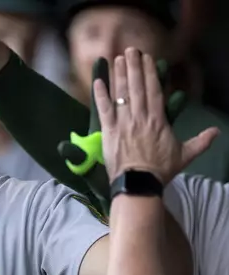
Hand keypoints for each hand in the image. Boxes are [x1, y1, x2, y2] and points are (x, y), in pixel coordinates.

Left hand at [95, 48, 217, 184]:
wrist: (138, 183)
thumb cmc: (160, 170)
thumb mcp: (184, 155)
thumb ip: (200, 141)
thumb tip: (217, 132)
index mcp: (158, 120)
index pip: (154, 91)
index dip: (150, 73)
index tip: (147, 59)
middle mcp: (140, 117)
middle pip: (136, 87)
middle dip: (134, 67)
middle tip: (130, 51)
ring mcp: (123, 123)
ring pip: (120, 94)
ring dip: (118, 75)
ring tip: (116, 59)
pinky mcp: (108, 131)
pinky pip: (103, 109)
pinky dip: (100, 95)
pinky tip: (98, 81)